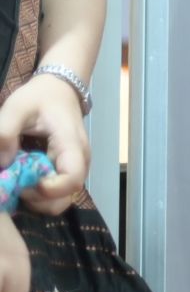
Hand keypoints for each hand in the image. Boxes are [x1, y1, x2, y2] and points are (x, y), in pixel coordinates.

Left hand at [0, 73, 87, 215]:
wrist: (58, 90)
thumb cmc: (40, 97)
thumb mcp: (17, 107)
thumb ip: (6, 132)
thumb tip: (2, 164)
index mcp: (71, 145)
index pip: (72, 179)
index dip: (49, 190)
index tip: (25, 185)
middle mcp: (80, 161)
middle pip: (67, 197)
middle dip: (39, 201)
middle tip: (17, 187)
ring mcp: (75, 167)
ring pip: (61, 200)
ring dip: (37, 201)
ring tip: (18, 184)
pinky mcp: (65, 170)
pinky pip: (56, 194)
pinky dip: (38, 195)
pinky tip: (23, 181)